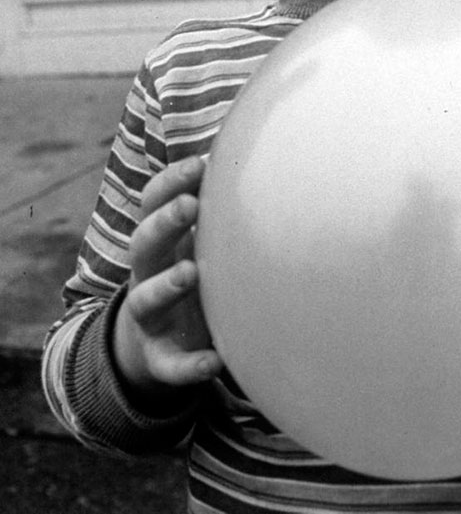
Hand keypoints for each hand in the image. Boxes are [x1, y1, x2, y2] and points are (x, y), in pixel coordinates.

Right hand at [112, 157, 221, 403]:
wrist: (160, 343)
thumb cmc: (193, 271)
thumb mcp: (199, 239)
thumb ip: (220, 205)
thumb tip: (261, 149)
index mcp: (159, 240)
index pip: (153, 204)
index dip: (169, 184)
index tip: (198, 165)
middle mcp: (147, 274)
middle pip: (144, 244)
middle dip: (164, 223)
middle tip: (190, 206)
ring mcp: (151, 318)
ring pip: (145, 300)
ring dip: (165, 285)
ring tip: (190, 274)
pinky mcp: (161, 359)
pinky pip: (170, 365)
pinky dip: (189, 366)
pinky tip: (214, 363)